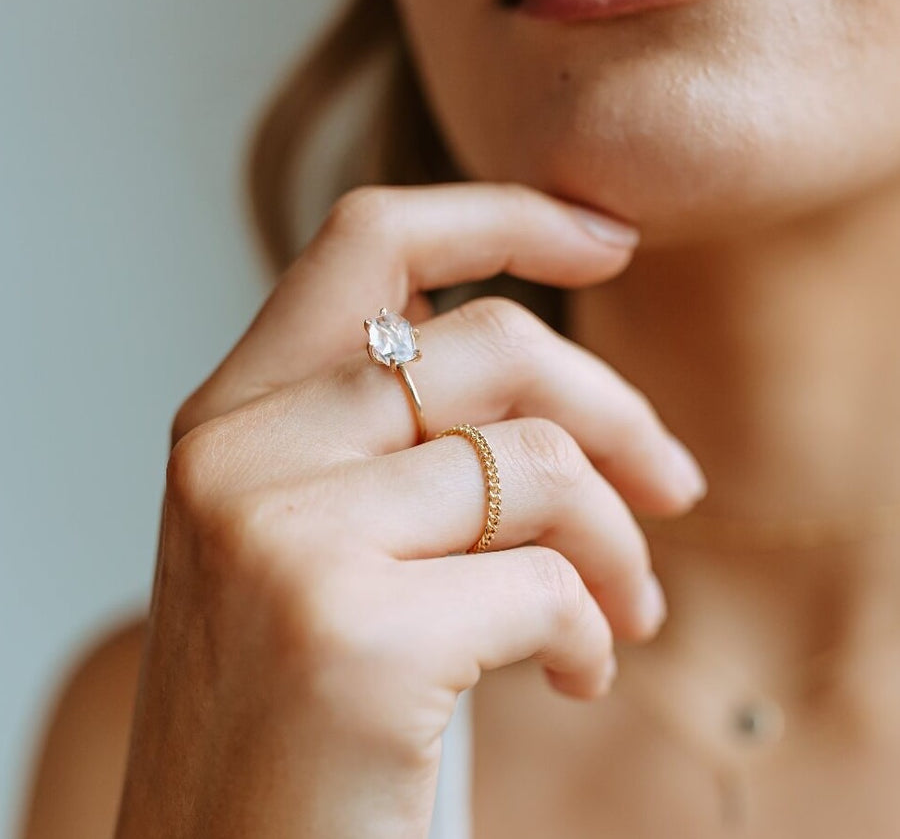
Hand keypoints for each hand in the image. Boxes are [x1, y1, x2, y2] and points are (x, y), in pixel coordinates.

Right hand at [115, 183, 705, 838]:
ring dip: (616, 541)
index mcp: (231, 418)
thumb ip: (396, 446)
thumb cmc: (295, 709)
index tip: (608, 233)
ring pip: (536, 463)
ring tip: (625, 609)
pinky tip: (575, 673)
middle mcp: (240, 455)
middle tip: (674, 484)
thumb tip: (554, 393)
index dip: (500, 215)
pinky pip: (545, 581)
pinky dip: (591, 628)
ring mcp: (284, 538)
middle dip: (616, 410)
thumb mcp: (319, 542)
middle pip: (491, 345)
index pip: (369, 239)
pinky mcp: (348, 637)